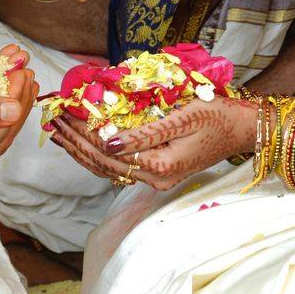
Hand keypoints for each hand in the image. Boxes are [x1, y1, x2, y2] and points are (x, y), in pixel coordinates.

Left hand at [50, 97, 256, 189]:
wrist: (242, 129)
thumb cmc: (217, 117)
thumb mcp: (183, 118)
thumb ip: (145, 134)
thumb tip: (109, 142)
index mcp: (160, 166)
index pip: (108, 151)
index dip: (83, 132)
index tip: (63, 113)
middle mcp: (154, 179)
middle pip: (102, 163)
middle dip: (74, 141)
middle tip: (52, 121)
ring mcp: (155, 179)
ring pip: (106, 169)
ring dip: (80, 150)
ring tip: (58, 133)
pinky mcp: (156, 173)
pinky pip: (117, 167)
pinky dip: (95, 155)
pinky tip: (81, 144)